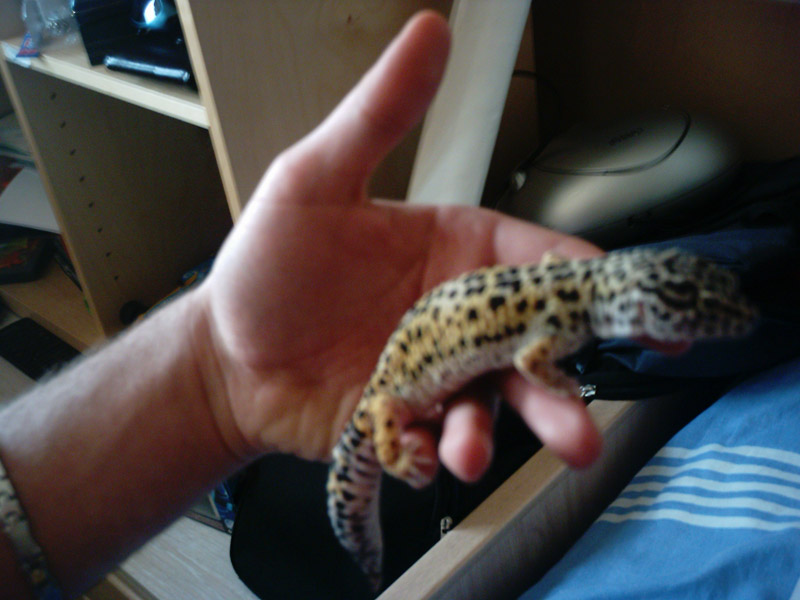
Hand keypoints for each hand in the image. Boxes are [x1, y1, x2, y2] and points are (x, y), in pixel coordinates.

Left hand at [197, 11, 602, 482]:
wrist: (225, 355)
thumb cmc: (267, 265)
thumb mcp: (314, 180)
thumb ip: (380, 115)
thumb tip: (431, 29)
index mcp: (459, 251)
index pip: (541, 261)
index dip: (592, 284)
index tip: (638, 309)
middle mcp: (460, 316)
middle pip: (533, 346)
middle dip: (561, 384)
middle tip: (583, 426)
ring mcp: (439, 375)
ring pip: (494, 403)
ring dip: (499, 432)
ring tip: (473, 453)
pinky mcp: (411, 423)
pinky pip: (442, 440)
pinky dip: (441, 452)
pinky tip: (422, 455)